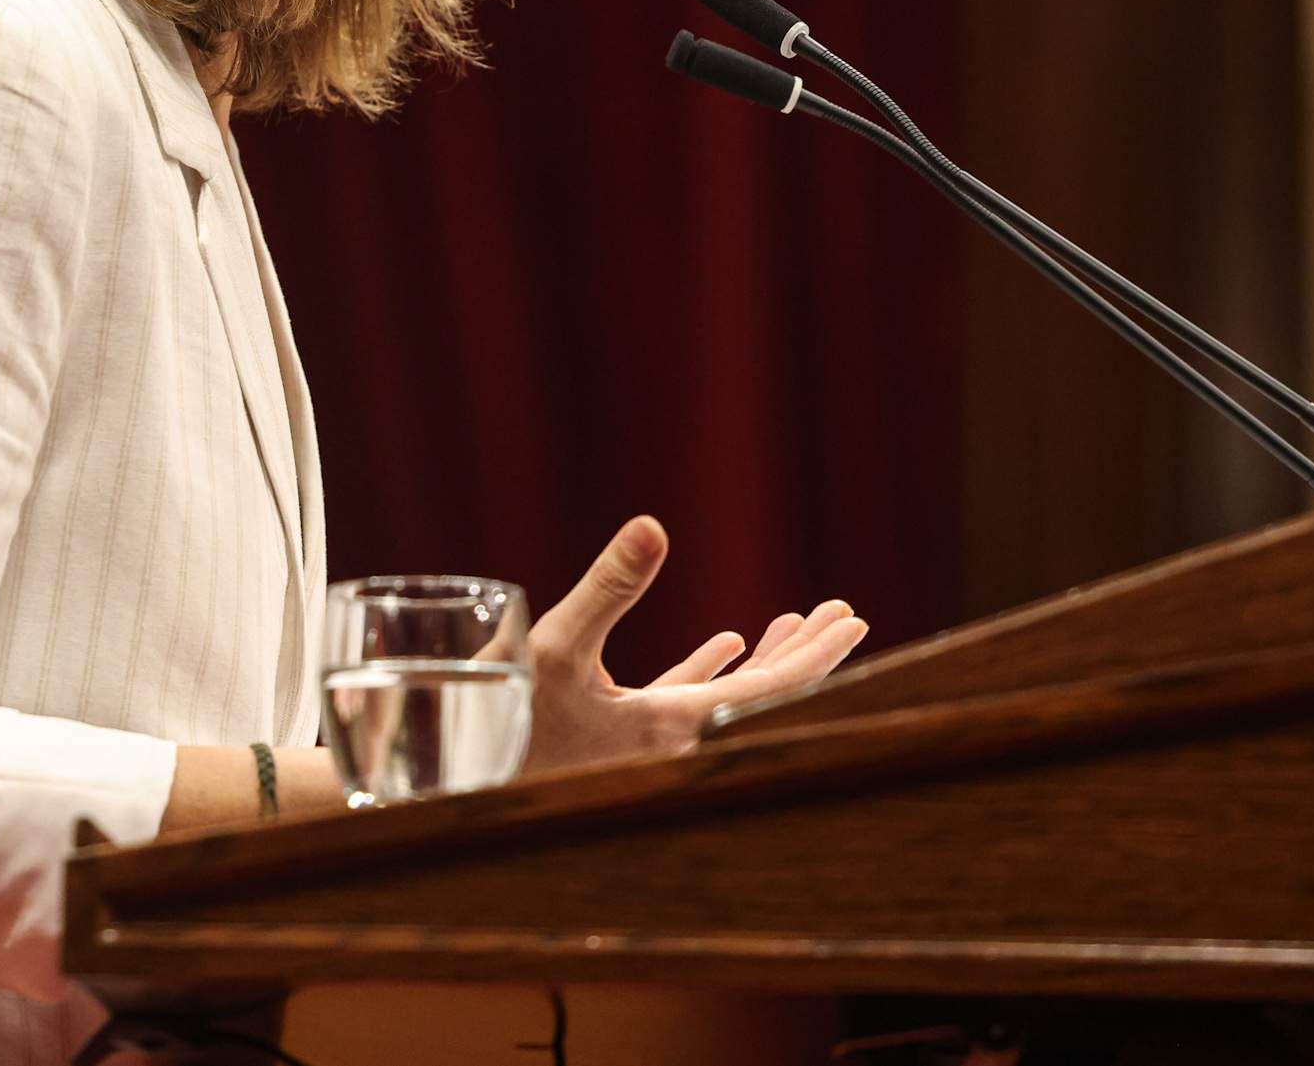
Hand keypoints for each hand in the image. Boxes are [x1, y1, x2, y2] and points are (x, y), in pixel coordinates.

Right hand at [520, 515, 868, 775]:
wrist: (459, 787)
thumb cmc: (505, 726)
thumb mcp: (554, 650)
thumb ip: (608, 588)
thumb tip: (654, 526)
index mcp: (671, 729)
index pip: (770, 691)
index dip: (818, 656)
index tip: (854, 622)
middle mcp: (671, 746)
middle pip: (761, 697)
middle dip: (805, 653)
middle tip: (846, 614)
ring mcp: (646, 746)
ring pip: (726, 699)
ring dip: (762, 659)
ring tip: (793, 621)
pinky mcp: (619, 739)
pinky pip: (683, 704)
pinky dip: (711, 672)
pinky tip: (726, 644)